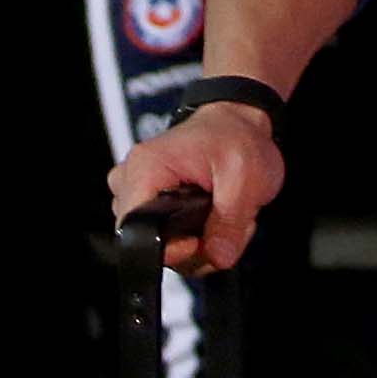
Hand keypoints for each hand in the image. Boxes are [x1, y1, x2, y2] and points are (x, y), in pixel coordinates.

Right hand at [107, 101, 281, 276]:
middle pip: (151, 244)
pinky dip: (196, 233)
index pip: (136, 233)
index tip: (202, 241)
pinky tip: (213, 213)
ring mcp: (138, 192)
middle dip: (196, 244)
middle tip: (225, 218)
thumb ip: (231, 222)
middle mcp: (131, 181)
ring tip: (223, 211)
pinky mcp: (149, 202)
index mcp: (145, 169)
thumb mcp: (245, 178)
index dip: (173, 249)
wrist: (235, 121)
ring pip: (163, 244)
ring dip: (200, 239)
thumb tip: (217, 256)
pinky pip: (168, 237)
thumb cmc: (236, 136)